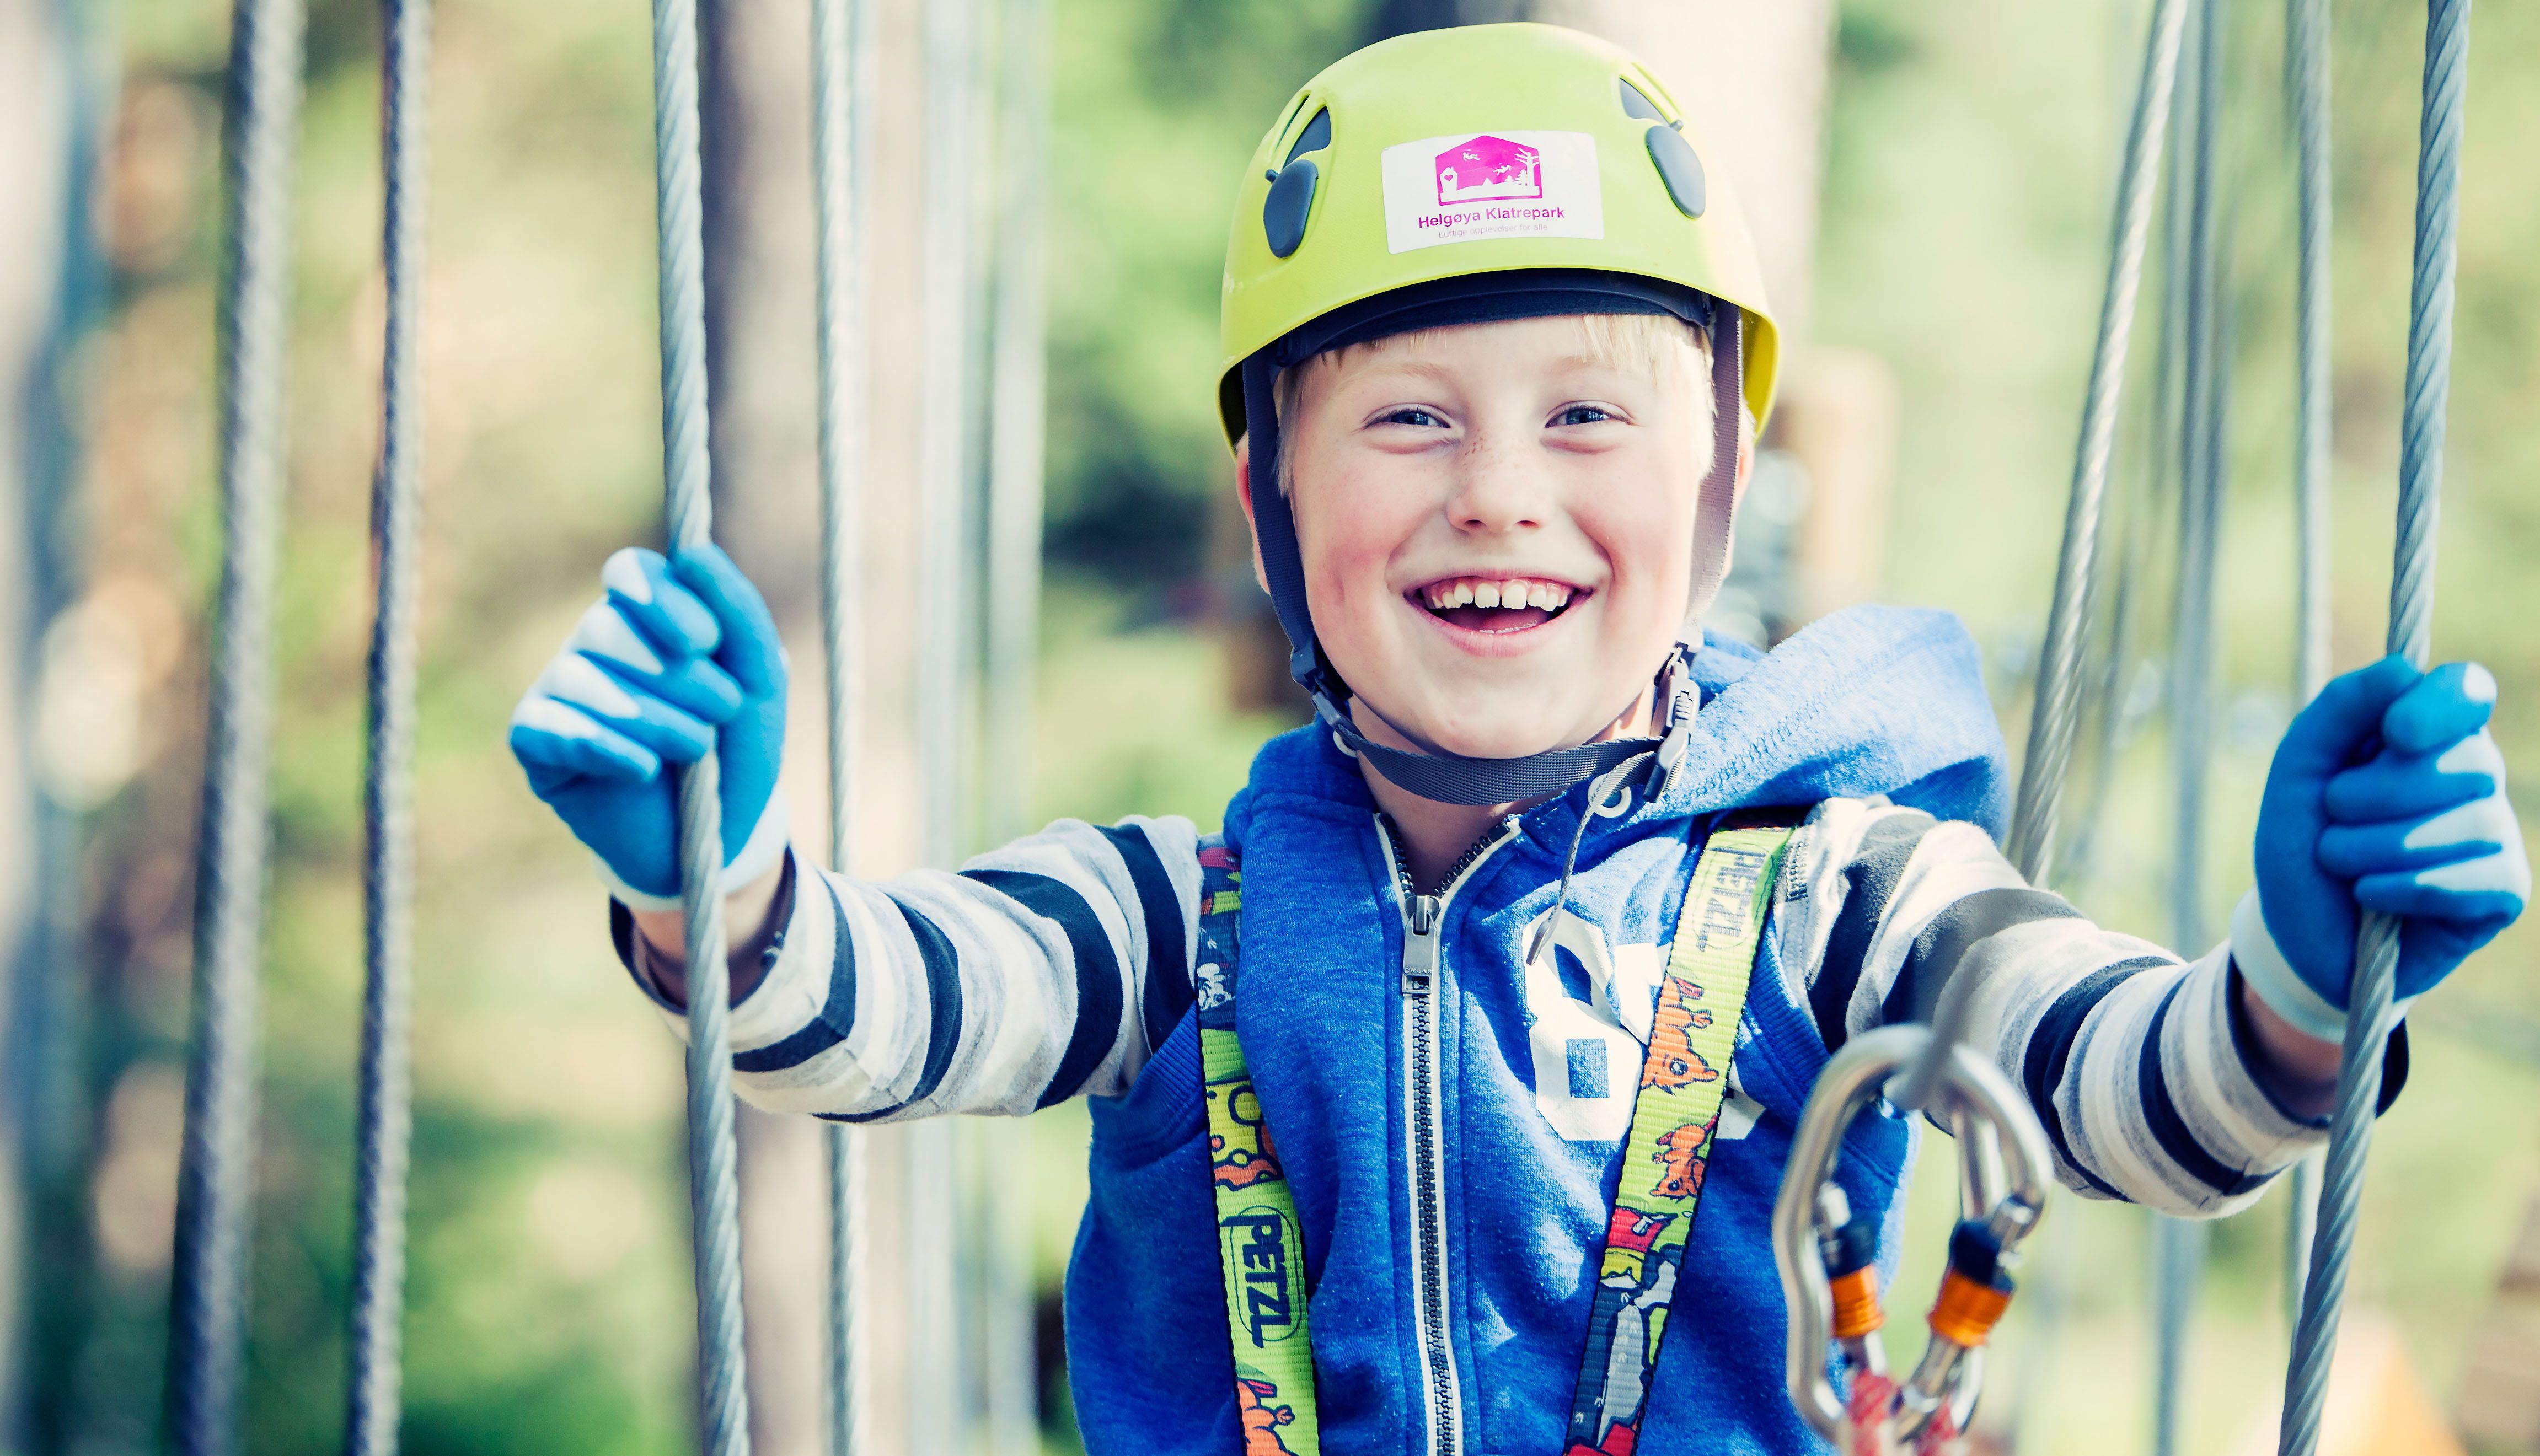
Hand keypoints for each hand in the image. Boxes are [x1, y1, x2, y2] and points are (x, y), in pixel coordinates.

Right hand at [509, 545, 788, 904]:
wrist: (713, 839)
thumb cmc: (735, 751)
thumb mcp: (760, 682)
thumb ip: (740, 614)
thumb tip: (694, 553)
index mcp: (646, 616)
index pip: (632, 571)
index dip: (664, 600)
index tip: (708, 643)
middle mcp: (594, 643)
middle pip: (606, 625)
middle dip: (675, 673)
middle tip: (722, 711)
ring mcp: (558, 689)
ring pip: (578, 676)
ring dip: (648, 714)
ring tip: (695, 749)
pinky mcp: (535, 741)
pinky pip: (548, 727)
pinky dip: (602, 747)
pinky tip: (643, 770)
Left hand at [2253, 656, 2528, 1013]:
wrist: (2299, 935)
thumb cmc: (2304, 842)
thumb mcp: (2298, 771)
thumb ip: (2338, 711)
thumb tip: (2403, 670)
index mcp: (2431, 734)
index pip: (2467, 690)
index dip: (2440, 705)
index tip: (2394, 731)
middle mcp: (2475, 777)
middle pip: (2467, 760)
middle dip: (2379, 792)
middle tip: (2333, 812)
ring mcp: (2496, 833)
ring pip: (2467, 823)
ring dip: (2376, 848)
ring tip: (2339, 861)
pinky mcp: (2503, 892)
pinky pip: (2475, 879)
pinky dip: (2404, 888)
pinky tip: (2370, 896)